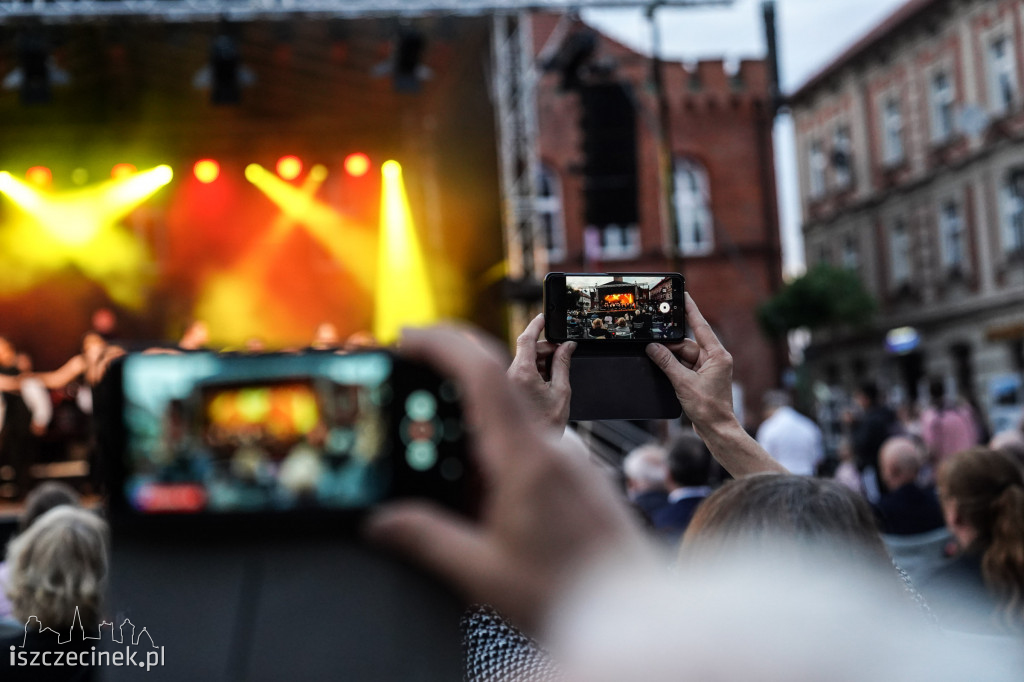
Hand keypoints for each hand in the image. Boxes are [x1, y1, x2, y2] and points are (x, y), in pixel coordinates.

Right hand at [366, 326, 648, 631]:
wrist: (638, 614)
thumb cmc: (573, 595)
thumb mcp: (485, 573)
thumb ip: (428, 540)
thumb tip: (380, 522)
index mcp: (526, 460)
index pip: (484, 374)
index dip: (443, 345)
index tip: (408, 338)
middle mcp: (552, 449)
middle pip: (496, 383)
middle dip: (447, 369)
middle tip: (407, 376)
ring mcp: (569, 460)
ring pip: (512, 413)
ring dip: (470, 410)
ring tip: (434, 440)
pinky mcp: (576, 477)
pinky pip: (528, 441)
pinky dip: (493, 441)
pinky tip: (478, 482)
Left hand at [507, 314, 575, 433]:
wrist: (532, 448)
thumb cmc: (546, 425)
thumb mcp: (561, 392)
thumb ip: (563, 365)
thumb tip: (567, 347)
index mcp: (522, 373)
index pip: (526, 339)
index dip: (536, 325)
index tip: (544, 317)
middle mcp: (510, 376)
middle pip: (527, 350)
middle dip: (545, 349)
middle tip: (563, 352)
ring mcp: (507, 383)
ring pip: (524, 361)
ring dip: (541, 362)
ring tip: (557, 375)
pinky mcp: (508, 390)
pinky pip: (520, 372)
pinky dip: (534, 372)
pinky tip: (547, 383)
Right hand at [646, 293, 733, 430]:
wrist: (716, 429)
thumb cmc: (708, 407)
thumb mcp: (683, 382)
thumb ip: (666, 362)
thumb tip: (652, 347)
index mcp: (717, 355)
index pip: (701, 326)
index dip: (691, 310)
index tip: (683, 295)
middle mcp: (715, 359)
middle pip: (688, 344)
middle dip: (671, 346)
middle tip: (653, 344)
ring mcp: (709, 369)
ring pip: (684, 356)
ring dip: (671, 360)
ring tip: (658, 362)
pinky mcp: (702, 378)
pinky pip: (684, 366)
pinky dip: (673, 368)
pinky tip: (664, 371)